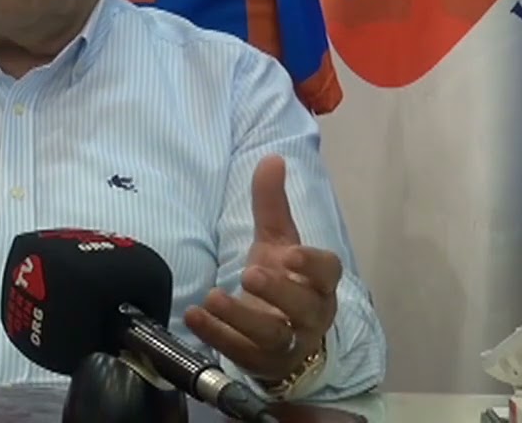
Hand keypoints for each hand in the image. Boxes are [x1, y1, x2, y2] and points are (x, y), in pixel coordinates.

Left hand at [183, 156, 341, 381]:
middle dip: (279, 292)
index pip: (328, 273)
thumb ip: (272, 204)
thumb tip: (272, 158)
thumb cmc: (283, 282)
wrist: (280, 340)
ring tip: (214, 296)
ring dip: (241, 317)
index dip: (312, 264)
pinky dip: (216, 335)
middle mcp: (310, 316)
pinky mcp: (261, 362)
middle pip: (303, 307)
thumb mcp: (276, 242)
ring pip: (272, 335)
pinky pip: (240, 353)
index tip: (291, 254)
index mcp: (320, 284)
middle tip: (250, 274)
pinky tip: (194, 316)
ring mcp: (287, 344)